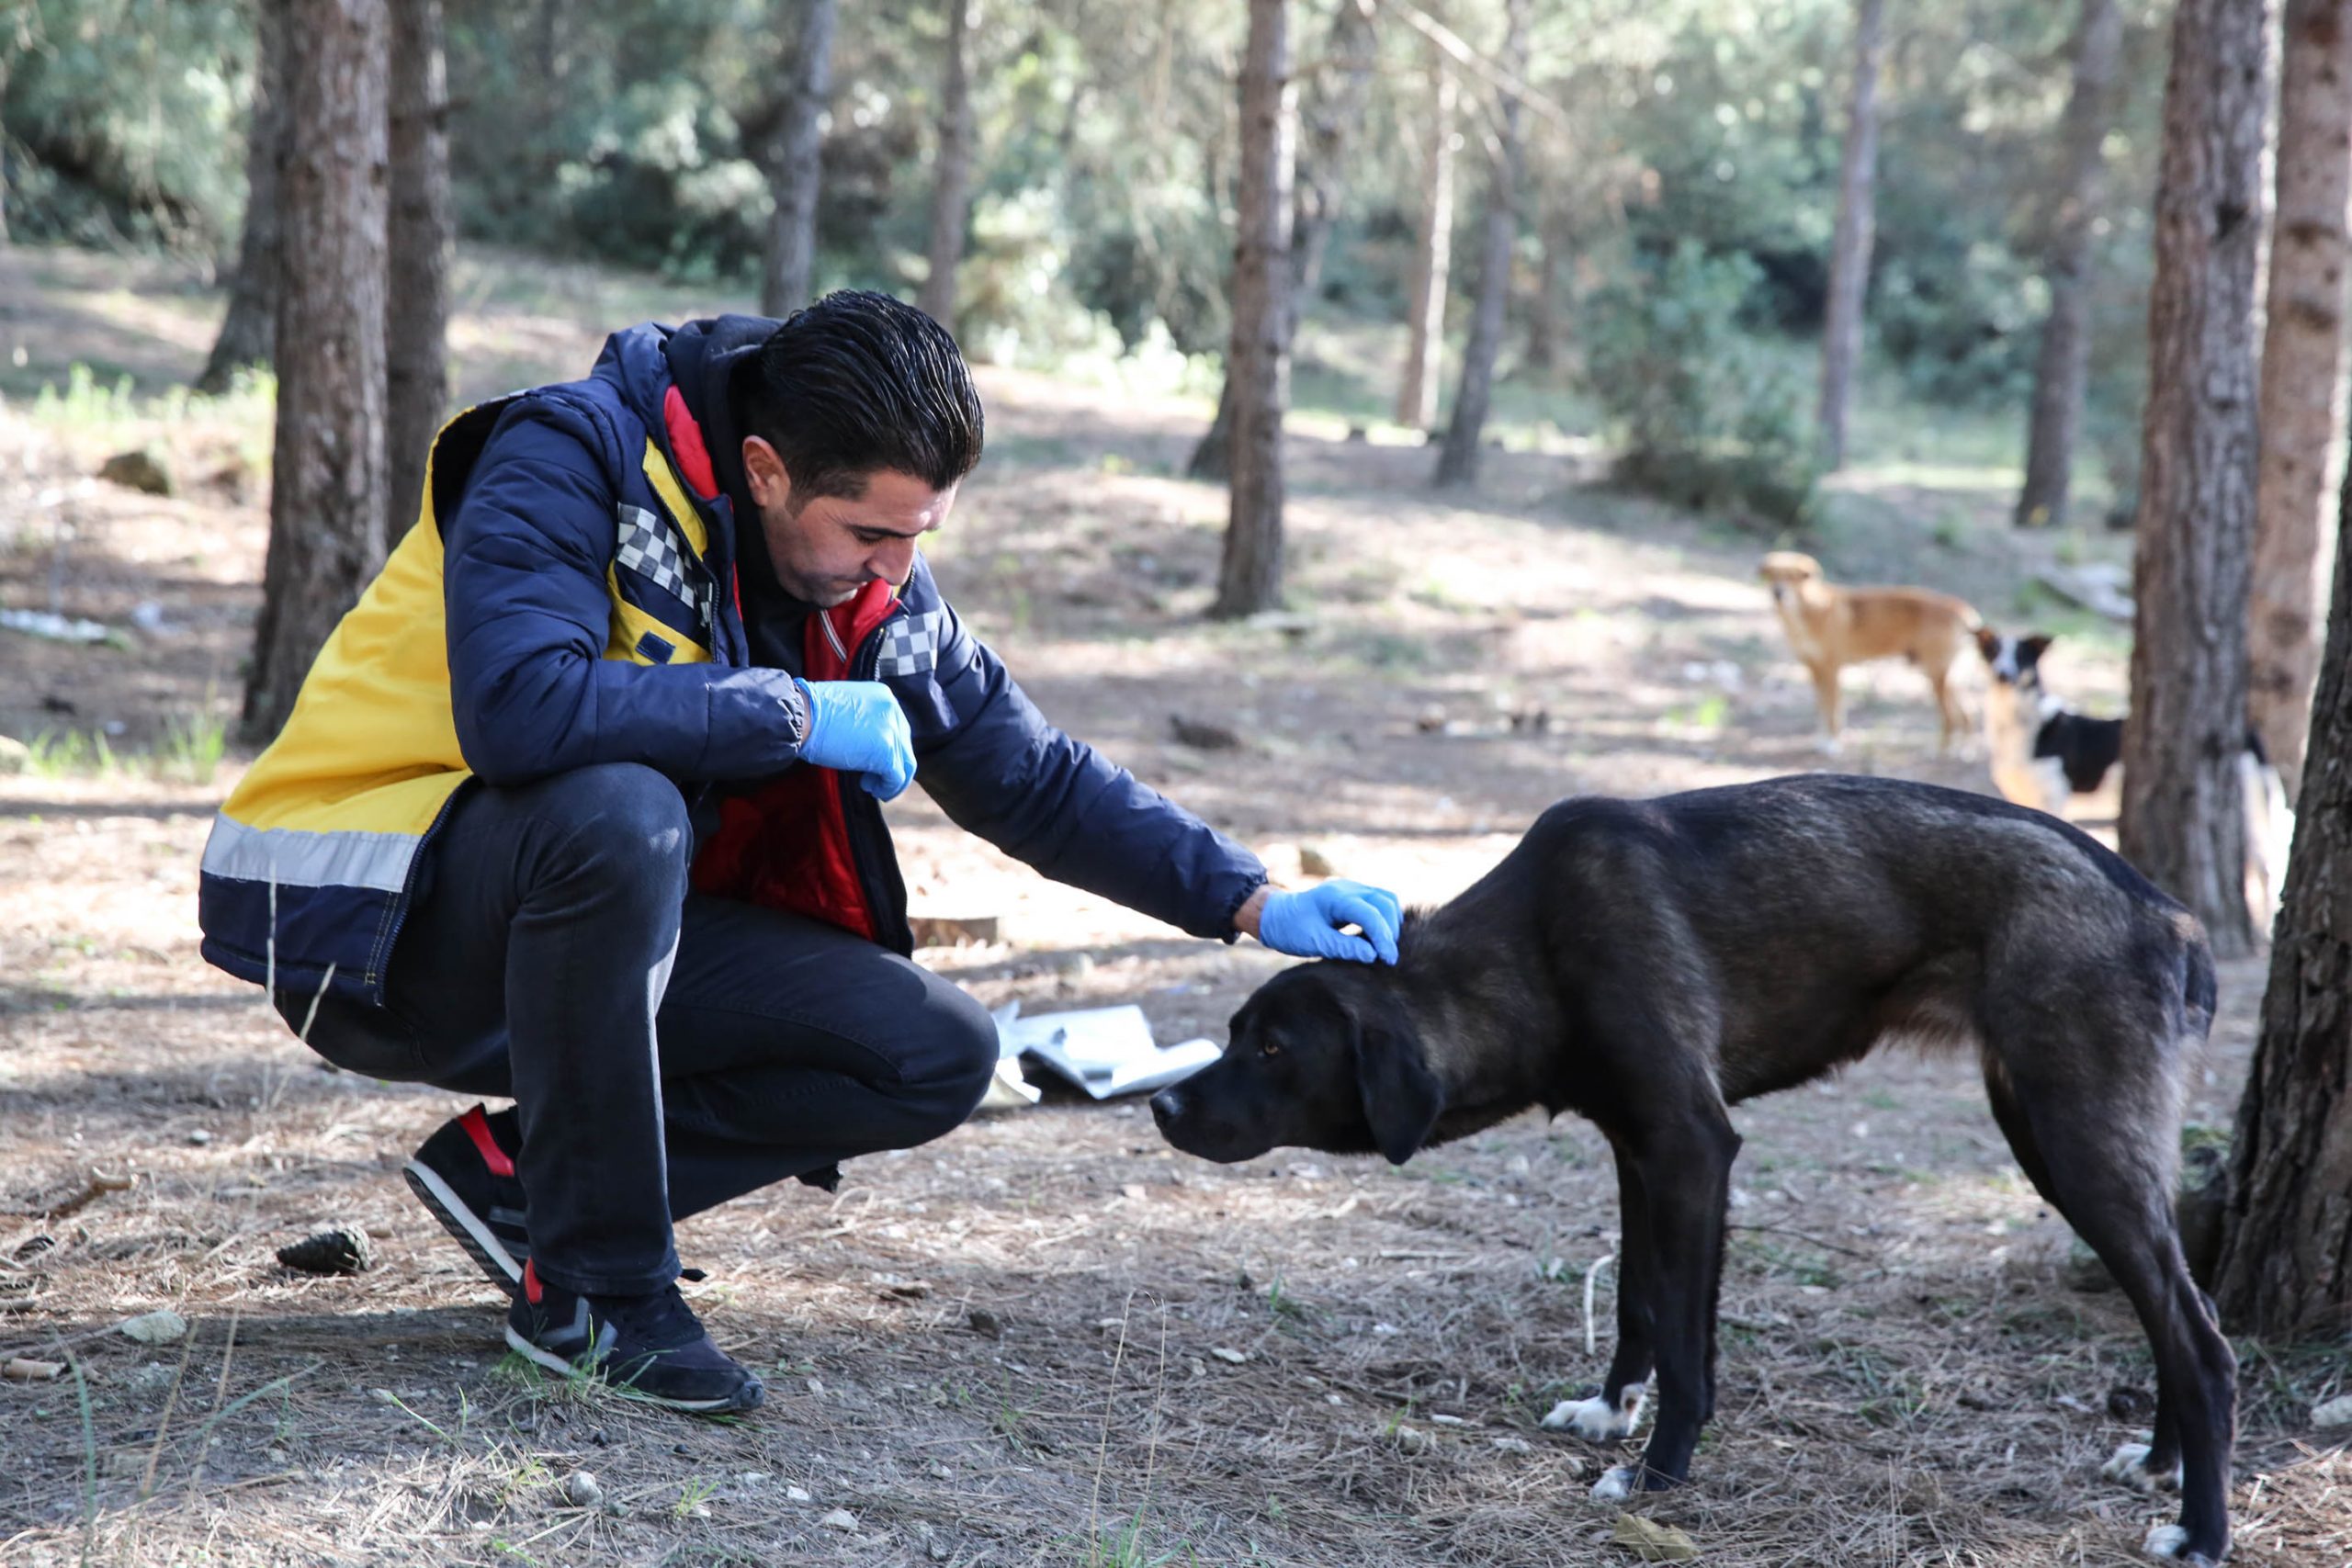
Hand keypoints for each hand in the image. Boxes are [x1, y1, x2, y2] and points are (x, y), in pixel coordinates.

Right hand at [795, 679, 915, 800]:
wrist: (800, 716)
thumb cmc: (812, 714)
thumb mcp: (847, 709)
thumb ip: (866, 722)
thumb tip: (870, 745)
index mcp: (884, 696)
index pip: (898, 728)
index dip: (889, 749)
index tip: (871, 761)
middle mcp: (893, 710)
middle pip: (904, 746)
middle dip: (892, 766)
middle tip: (872, 778)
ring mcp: (892, 730)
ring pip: (905, 765)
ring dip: (891, 780)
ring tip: (871, 786)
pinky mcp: (886, 752)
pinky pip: (896, 777)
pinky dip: (887, 788)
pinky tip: (870, 788)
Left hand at [1252, 880, 1401, 964]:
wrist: (1273, 916)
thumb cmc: (1290, 929)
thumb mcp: (1315, 943)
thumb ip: (1345, 948)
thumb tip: (1374, 955)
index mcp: (1335, 897)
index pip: (1371, 914)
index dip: (1383, 938)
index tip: (1388, 960)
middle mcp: (1347, 888)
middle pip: (1385, 903)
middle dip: (1390, 930)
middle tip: (1387, 957)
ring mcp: (1352, 889)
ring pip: (1386, 900)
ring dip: (1390, 923)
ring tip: (1384, 948)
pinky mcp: (1353, 896)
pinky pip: (1379, 903)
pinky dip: (1384, 919)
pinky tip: (1379, 938)